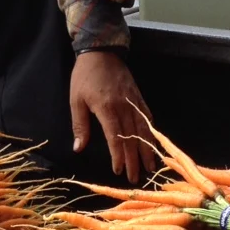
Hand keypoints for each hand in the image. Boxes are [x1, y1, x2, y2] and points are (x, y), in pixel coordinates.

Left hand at [69, 50, 156, 181]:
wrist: (101, 51)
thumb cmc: (84, 76)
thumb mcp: (76, 100)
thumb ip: (80, 125)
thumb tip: (78, 148)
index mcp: (107, 108)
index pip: (116, 137)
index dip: (118, 156)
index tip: (119, 171)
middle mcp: (124, 107)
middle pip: (132, 138)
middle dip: (135, 160)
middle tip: (136, 178)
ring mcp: (134, 102)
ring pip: (144, 130)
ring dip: (147, 150)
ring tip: (151, 167)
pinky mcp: (139, 97)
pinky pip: (148, 117)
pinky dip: (151, 132)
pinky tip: (153, 144)